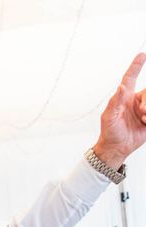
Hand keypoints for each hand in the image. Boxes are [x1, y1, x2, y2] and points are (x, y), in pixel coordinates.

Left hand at [95, 53, 145, 167]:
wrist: (117, 148)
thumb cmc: (109, 132)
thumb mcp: (109, 117)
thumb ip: (115, 102)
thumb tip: (121, 87)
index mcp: (124, 98)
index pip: (130, 78)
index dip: (136, 66)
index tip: (142, 55)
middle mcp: (135, 101)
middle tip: (141, 113)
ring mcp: (144, 109)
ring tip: (143, 120)